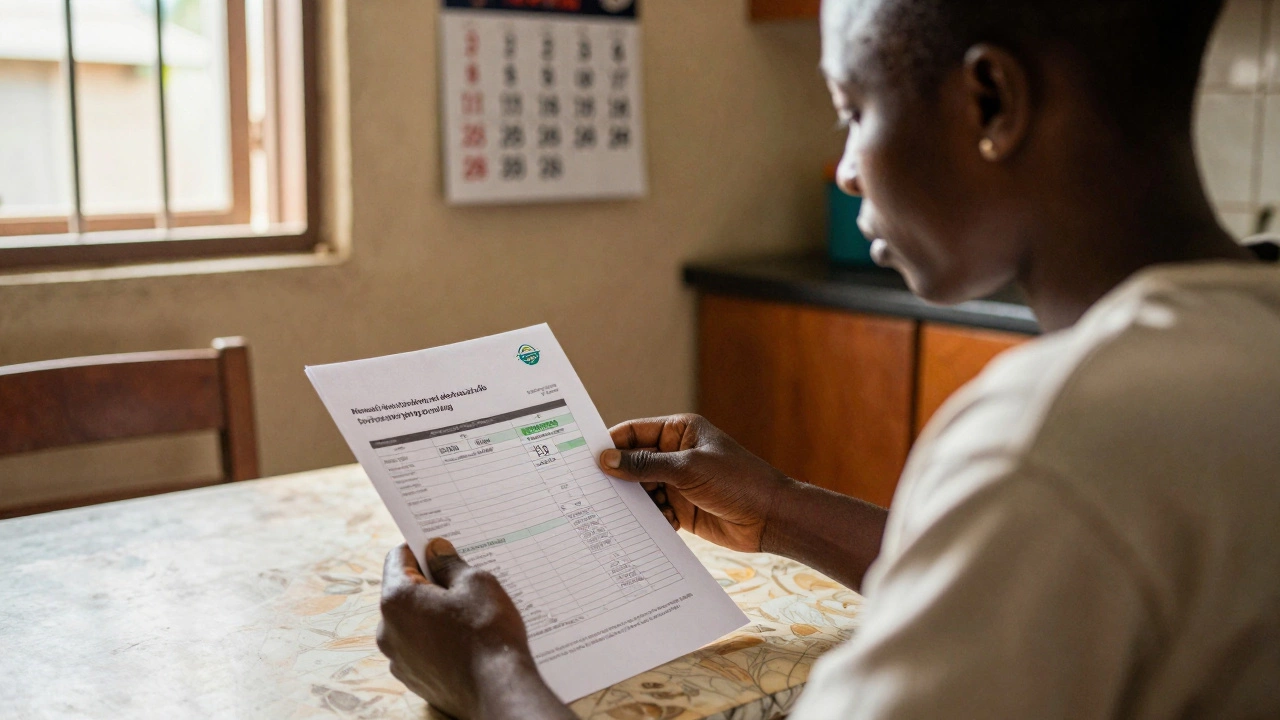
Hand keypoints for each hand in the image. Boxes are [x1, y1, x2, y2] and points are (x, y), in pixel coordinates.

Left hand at [378, 538, 549, 719]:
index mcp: (396, 600)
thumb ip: (449, 563)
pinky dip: (436, 638)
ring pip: (412, 621)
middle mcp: (387, 630)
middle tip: (463, 582)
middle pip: (403, 591)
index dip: (421, 548)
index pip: (398, 557)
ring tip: (468, 615)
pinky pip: (420, 647)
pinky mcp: (413, 678)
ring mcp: (398, 659)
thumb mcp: (475, 582)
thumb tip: (436, 551)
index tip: (442, 548)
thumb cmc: (487, 633)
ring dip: (433, 612)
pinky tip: (465, 640)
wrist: (497, 690)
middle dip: (430, 582)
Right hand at [599, 414, 795, 552]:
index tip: (584, 459)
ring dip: (632, 503)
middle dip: (617, 478)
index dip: (610, 444)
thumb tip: (606, 460)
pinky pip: (654, 512)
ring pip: (642, 490)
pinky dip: (649, 520)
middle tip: (590, 492)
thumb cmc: (737, 481)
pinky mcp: (682, 508)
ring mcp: (678, 482)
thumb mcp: (688, 469)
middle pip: (634, 464)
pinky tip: (644, 528)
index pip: (635, 432)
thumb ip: (645, 465)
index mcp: (679, 431)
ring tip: (615, 514)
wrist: (770, 518)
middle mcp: (676, 454)